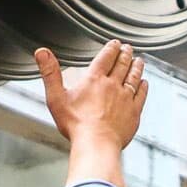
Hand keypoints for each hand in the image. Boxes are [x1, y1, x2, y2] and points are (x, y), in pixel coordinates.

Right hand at [35, 40, 146, 154]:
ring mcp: (125, 98)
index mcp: (94, 80)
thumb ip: (50, 73)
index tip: (115, 43)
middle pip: (122, 64)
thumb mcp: (56, 97)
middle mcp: (112, 85)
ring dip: (137, 67)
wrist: (96, 143)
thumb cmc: (75, 124)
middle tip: (128, 48)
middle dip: (125, 54)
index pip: (105, 57)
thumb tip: (42, 53)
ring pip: (134, 77)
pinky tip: (144, 83)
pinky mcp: (134, 112)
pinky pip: (141, 95)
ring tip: (139, 60)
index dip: (111, 48)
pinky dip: (143, 86)